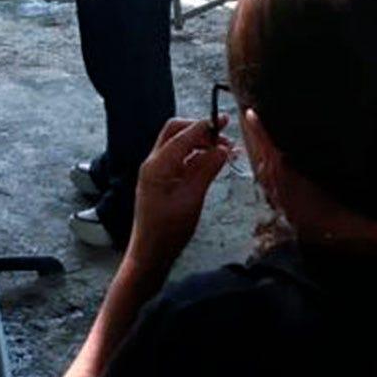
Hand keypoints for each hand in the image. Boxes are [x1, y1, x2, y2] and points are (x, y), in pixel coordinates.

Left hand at [127, 117, 234, 270]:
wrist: (151, 253)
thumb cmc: (168, 230)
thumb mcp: (192, 198)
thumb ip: (207, 170)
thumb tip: (222, 148)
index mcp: (157, 165)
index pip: (181, 135)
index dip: (204, 127)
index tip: (225, 122)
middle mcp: (154, 163)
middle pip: (176, 133)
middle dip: (200, 130)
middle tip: (225, 134)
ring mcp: (158, 172)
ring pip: (180, 146)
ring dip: (201, 144)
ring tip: (226, 150)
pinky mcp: (164, 181)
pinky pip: (181, 161)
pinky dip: (197, 157)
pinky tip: (214, 162)